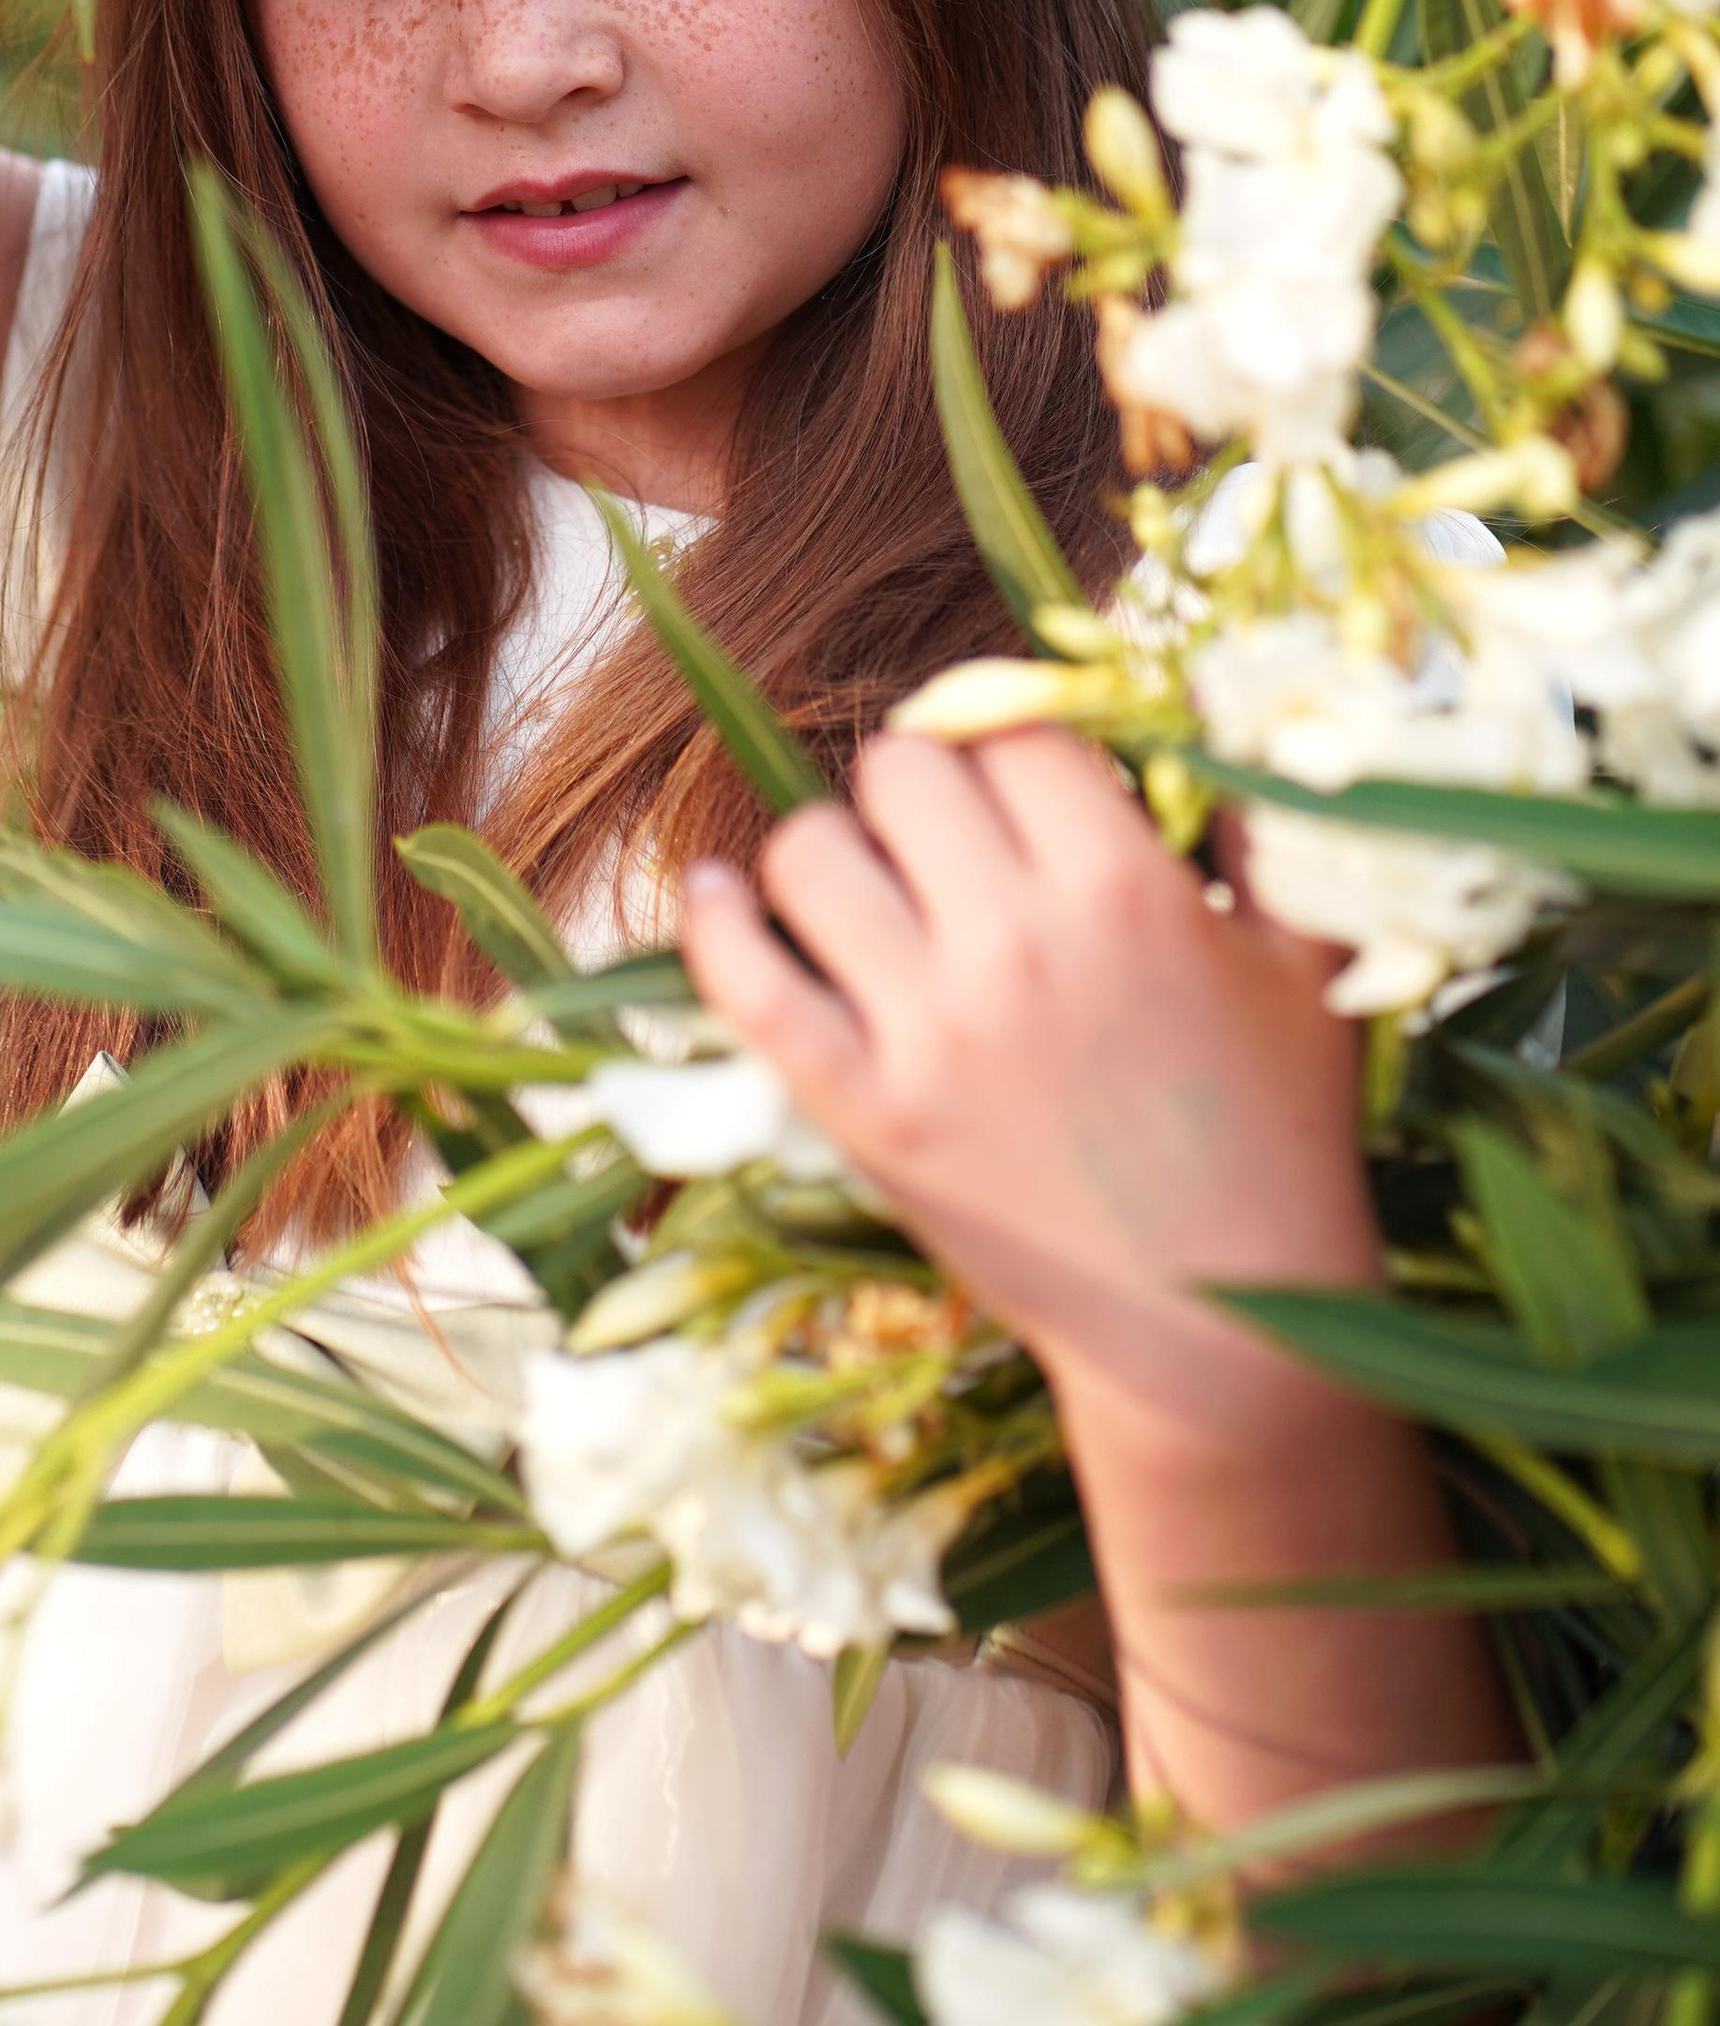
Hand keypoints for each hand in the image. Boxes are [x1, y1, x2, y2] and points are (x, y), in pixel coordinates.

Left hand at [678, 727, 1382, 1447]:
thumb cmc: (1279, 1131)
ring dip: (836, 855)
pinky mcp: (863, 1113)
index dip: (1013, 744)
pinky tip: (719, 893)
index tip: (1021, 787)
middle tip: (952, 843)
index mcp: (1125, 888)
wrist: (1228, 1331)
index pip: (1014, 729)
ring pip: (809, 854)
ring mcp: (927, 1032)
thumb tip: (1209, 694)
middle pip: (901, 769)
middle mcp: (1014, 945)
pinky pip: (745, 984)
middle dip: (926, 789)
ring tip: (875, 888)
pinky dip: (715, 924)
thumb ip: (1267, 814)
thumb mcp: (1310, 960)